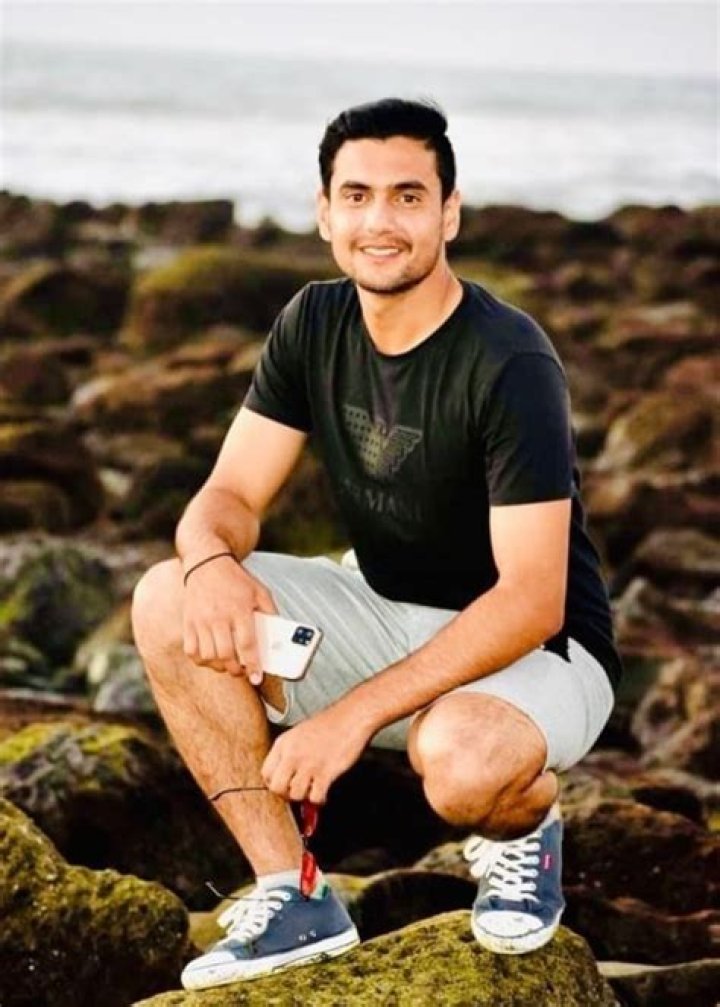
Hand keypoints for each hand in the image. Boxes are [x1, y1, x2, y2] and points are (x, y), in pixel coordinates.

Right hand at [182, 557, 276, 682]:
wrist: (206, 562)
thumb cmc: (236, 580)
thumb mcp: (260, 591)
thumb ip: (270, 612)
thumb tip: (278, 637)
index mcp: (239, 609)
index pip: (247, 644)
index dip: (253, 664)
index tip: (256, 678)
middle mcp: (218, 616)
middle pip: (225, 654)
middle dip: (235, 670)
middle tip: (242, 671)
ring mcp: (200, 620)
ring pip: (207, 656)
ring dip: (219, 667)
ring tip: (227, 665)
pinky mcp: (188, 622)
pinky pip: (191, 651)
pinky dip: (201, 660)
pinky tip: (210, 658)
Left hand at [261, 705, 370, 804]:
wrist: (351, 717)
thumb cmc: (329, 724)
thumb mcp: (299, 733)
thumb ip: (289, 752)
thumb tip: (285, 775)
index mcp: (283, 743)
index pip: (265, 773)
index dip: (274, 783)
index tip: (284, 784)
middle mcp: (293, 754)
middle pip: (276, 787)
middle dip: (286, 794)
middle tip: (297, 791)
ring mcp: (308, 764)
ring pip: (295, 794)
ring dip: (304, 796)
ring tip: (312, 789)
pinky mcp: (325, 772)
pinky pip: (315, 797)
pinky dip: (319, 799)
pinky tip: (323, 792)